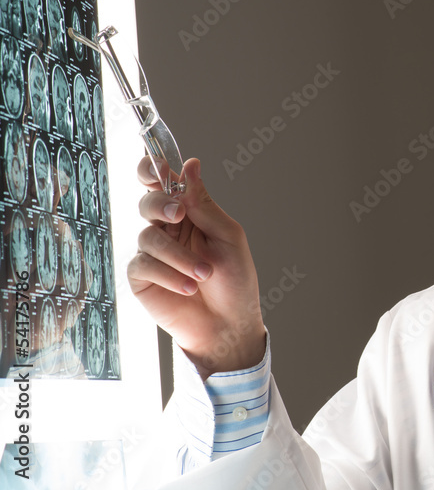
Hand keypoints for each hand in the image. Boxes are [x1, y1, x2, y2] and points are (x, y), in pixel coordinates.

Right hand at [128, 157, 265, 377]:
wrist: (230, 324)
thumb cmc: (235, 280)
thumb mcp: (228, 236)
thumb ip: (205, 204)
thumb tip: (190, 166)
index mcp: (189, 213)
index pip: (163, 183)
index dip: (152, 170)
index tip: (158, 168)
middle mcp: (168, 229)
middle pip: (147, 203)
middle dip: (160, 204)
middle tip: (179, 213)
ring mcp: (152, 253)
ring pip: (148, 236)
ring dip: (179, 255)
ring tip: (204, 274)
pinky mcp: (141, 277)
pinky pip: (143, 265)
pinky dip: (169, 274)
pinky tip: (188, 288)